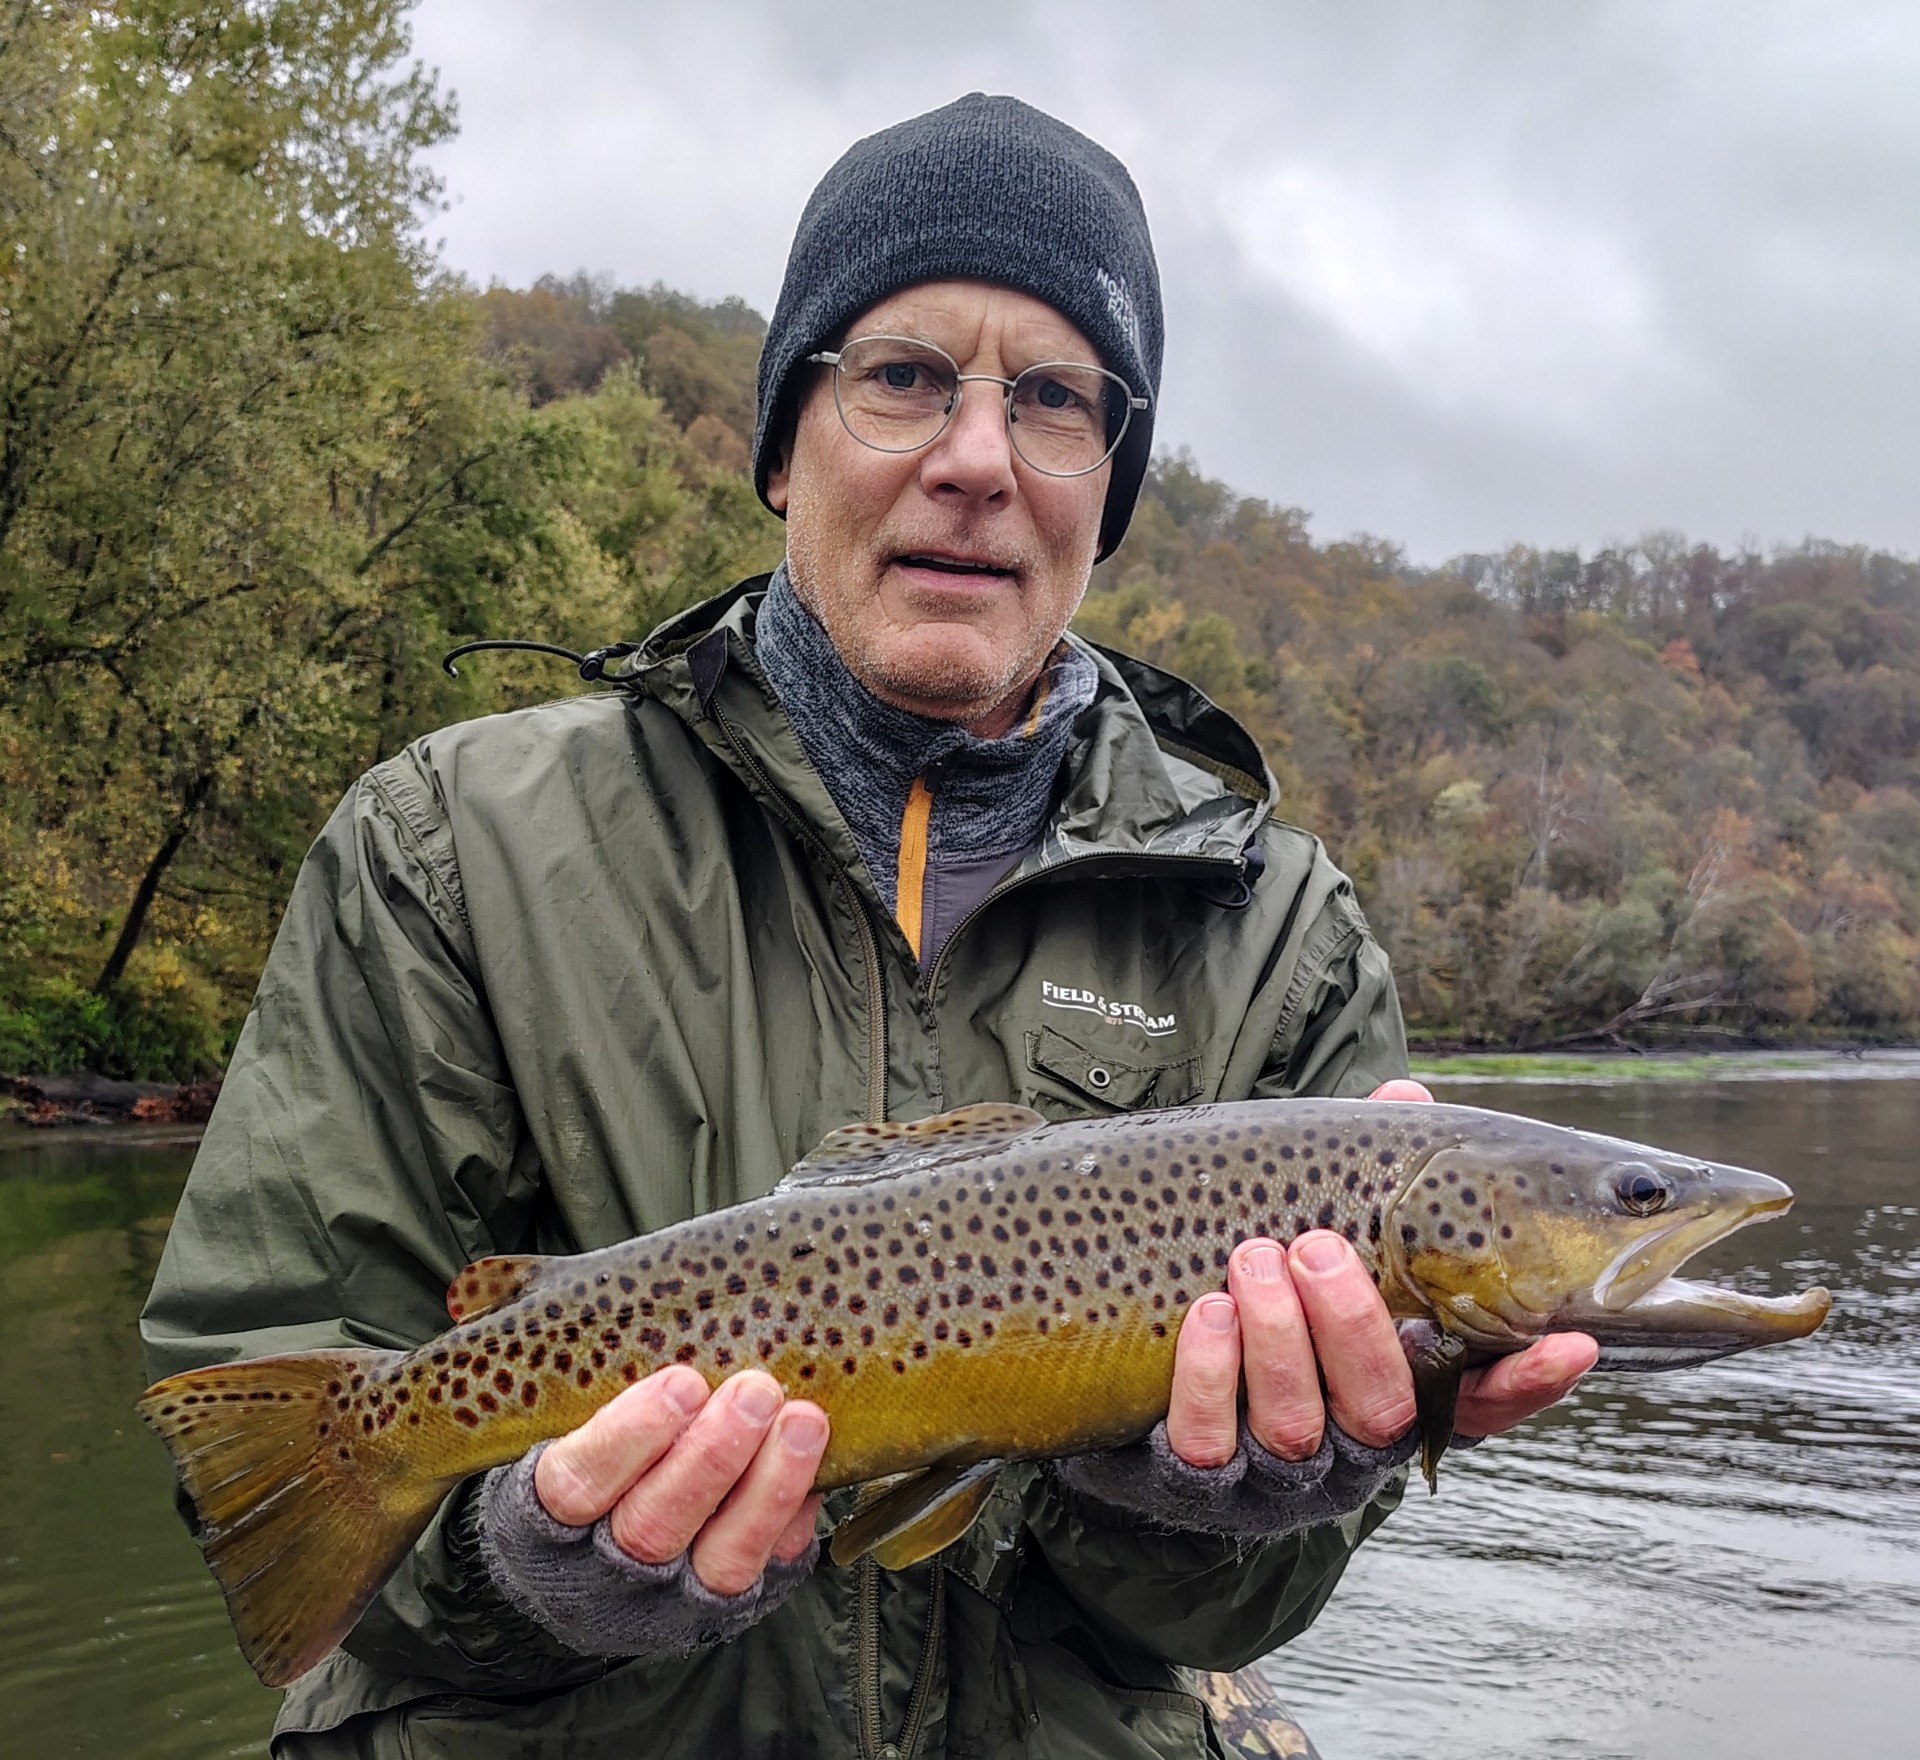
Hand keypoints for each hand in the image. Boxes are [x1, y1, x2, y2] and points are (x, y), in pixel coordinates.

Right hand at [532, 1367, 827, 1594]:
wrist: (582, 1565)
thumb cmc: (578, 1457)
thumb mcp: (550, 1423)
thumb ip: (575, 1372)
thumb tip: (575, 1291)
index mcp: (538, 1522)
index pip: (576, 1486)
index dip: (630, 1436)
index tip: (681, 1382)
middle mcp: (599, 1575)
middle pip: (652, 1526)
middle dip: (712, 1455)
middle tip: (755, 1391)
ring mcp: (666, 1601)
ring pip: (720, 1560)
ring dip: (768, 1486)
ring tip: (804, 1421)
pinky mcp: (726, 1610)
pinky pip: (768, 1571)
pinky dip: (794, 1516)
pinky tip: (814, 1463)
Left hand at [1163, 1078, 1595, 1466]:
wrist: (1136, 1363)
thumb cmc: (1257, 1289)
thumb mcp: (1316, 1232)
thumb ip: (1369, 1173)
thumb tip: (1408, 1091)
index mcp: (1398, 1388)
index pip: (1487, 1401)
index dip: (1532, 1381)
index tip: (1572, 1341)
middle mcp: (1350, 1446)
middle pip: (1382, 1410)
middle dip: (1354, 1325)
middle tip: (1318, 1246)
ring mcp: (1273, 1472)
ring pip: (1297, 1426)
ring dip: (1278, 1336)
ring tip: (1253, 1256)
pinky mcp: (1189, 1481)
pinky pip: (1205, 1445)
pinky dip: (1209, 1374)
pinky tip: (1205, 1311)